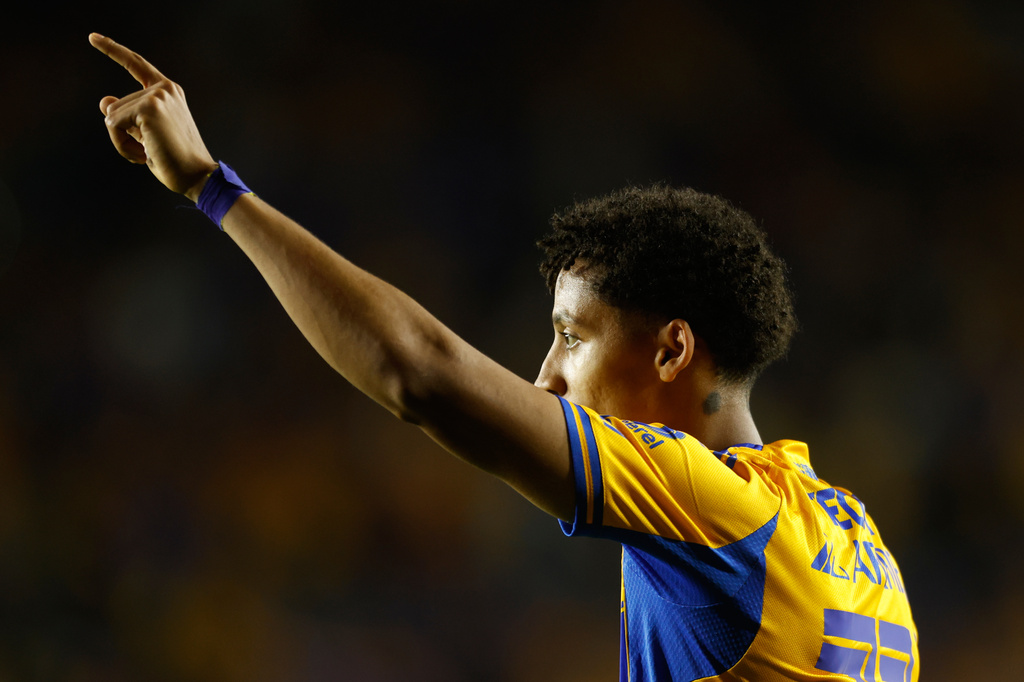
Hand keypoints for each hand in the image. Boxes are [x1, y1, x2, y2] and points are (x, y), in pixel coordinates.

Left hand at [90, 33, 218, 201]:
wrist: (197, 176)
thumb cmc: (175, 160)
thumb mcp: (146, 135)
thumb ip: (127, 116)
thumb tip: (103, 101)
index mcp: (168, 92)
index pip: (136, 64)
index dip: (112, 50)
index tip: (92, 37)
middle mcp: (164, 89)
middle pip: (116, 105)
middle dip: (123, 134)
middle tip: (148, 152)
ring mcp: (157, 96)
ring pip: (112, 116)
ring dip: (121, 142)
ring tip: (147, 154)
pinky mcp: (148, 108)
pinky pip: (113, 125)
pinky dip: (120, 145)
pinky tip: (142, 155)